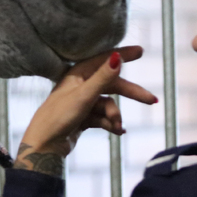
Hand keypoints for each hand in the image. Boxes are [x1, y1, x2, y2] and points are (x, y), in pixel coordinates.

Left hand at [14, 46, 156, 176]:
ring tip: (116, 126)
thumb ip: (102, 78)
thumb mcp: (83, 96)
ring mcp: (82, 102)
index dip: (123, 54)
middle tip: (152, 100)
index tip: (141, 51)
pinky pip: (103, 117)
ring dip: (114, 115)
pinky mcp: (83, 117)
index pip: (104, 59)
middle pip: (112, 85)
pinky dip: (110, 123)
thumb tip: (118, 57)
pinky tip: (117, 132)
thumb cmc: (59, 116)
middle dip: (130, 93)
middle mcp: (81, 85)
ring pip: (108, 104)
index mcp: (78, 74)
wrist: (44, 145)